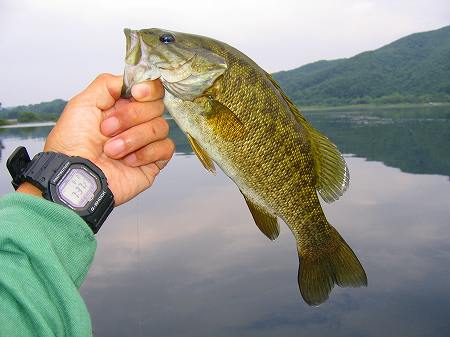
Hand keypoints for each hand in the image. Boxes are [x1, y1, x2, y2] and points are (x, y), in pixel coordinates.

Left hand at [34, 73, 173, 205]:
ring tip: (111, 151)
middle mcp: (136, 123)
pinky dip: (146, 153)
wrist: (76, 176)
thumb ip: (107, 84)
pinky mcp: (154, 162)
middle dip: (131, 117)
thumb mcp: (82, 104)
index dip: (148, 89)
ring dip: (133, 138)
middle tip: (107, 130)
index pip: (150, 90)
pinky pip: (165, 148)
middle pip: (156, 106)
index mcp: (121, 107)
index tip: (136, 93)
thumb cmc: (72, 145)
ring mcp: (146, 143)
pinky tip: (128, 161)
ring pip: (160, 127)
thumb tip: (131, 80)